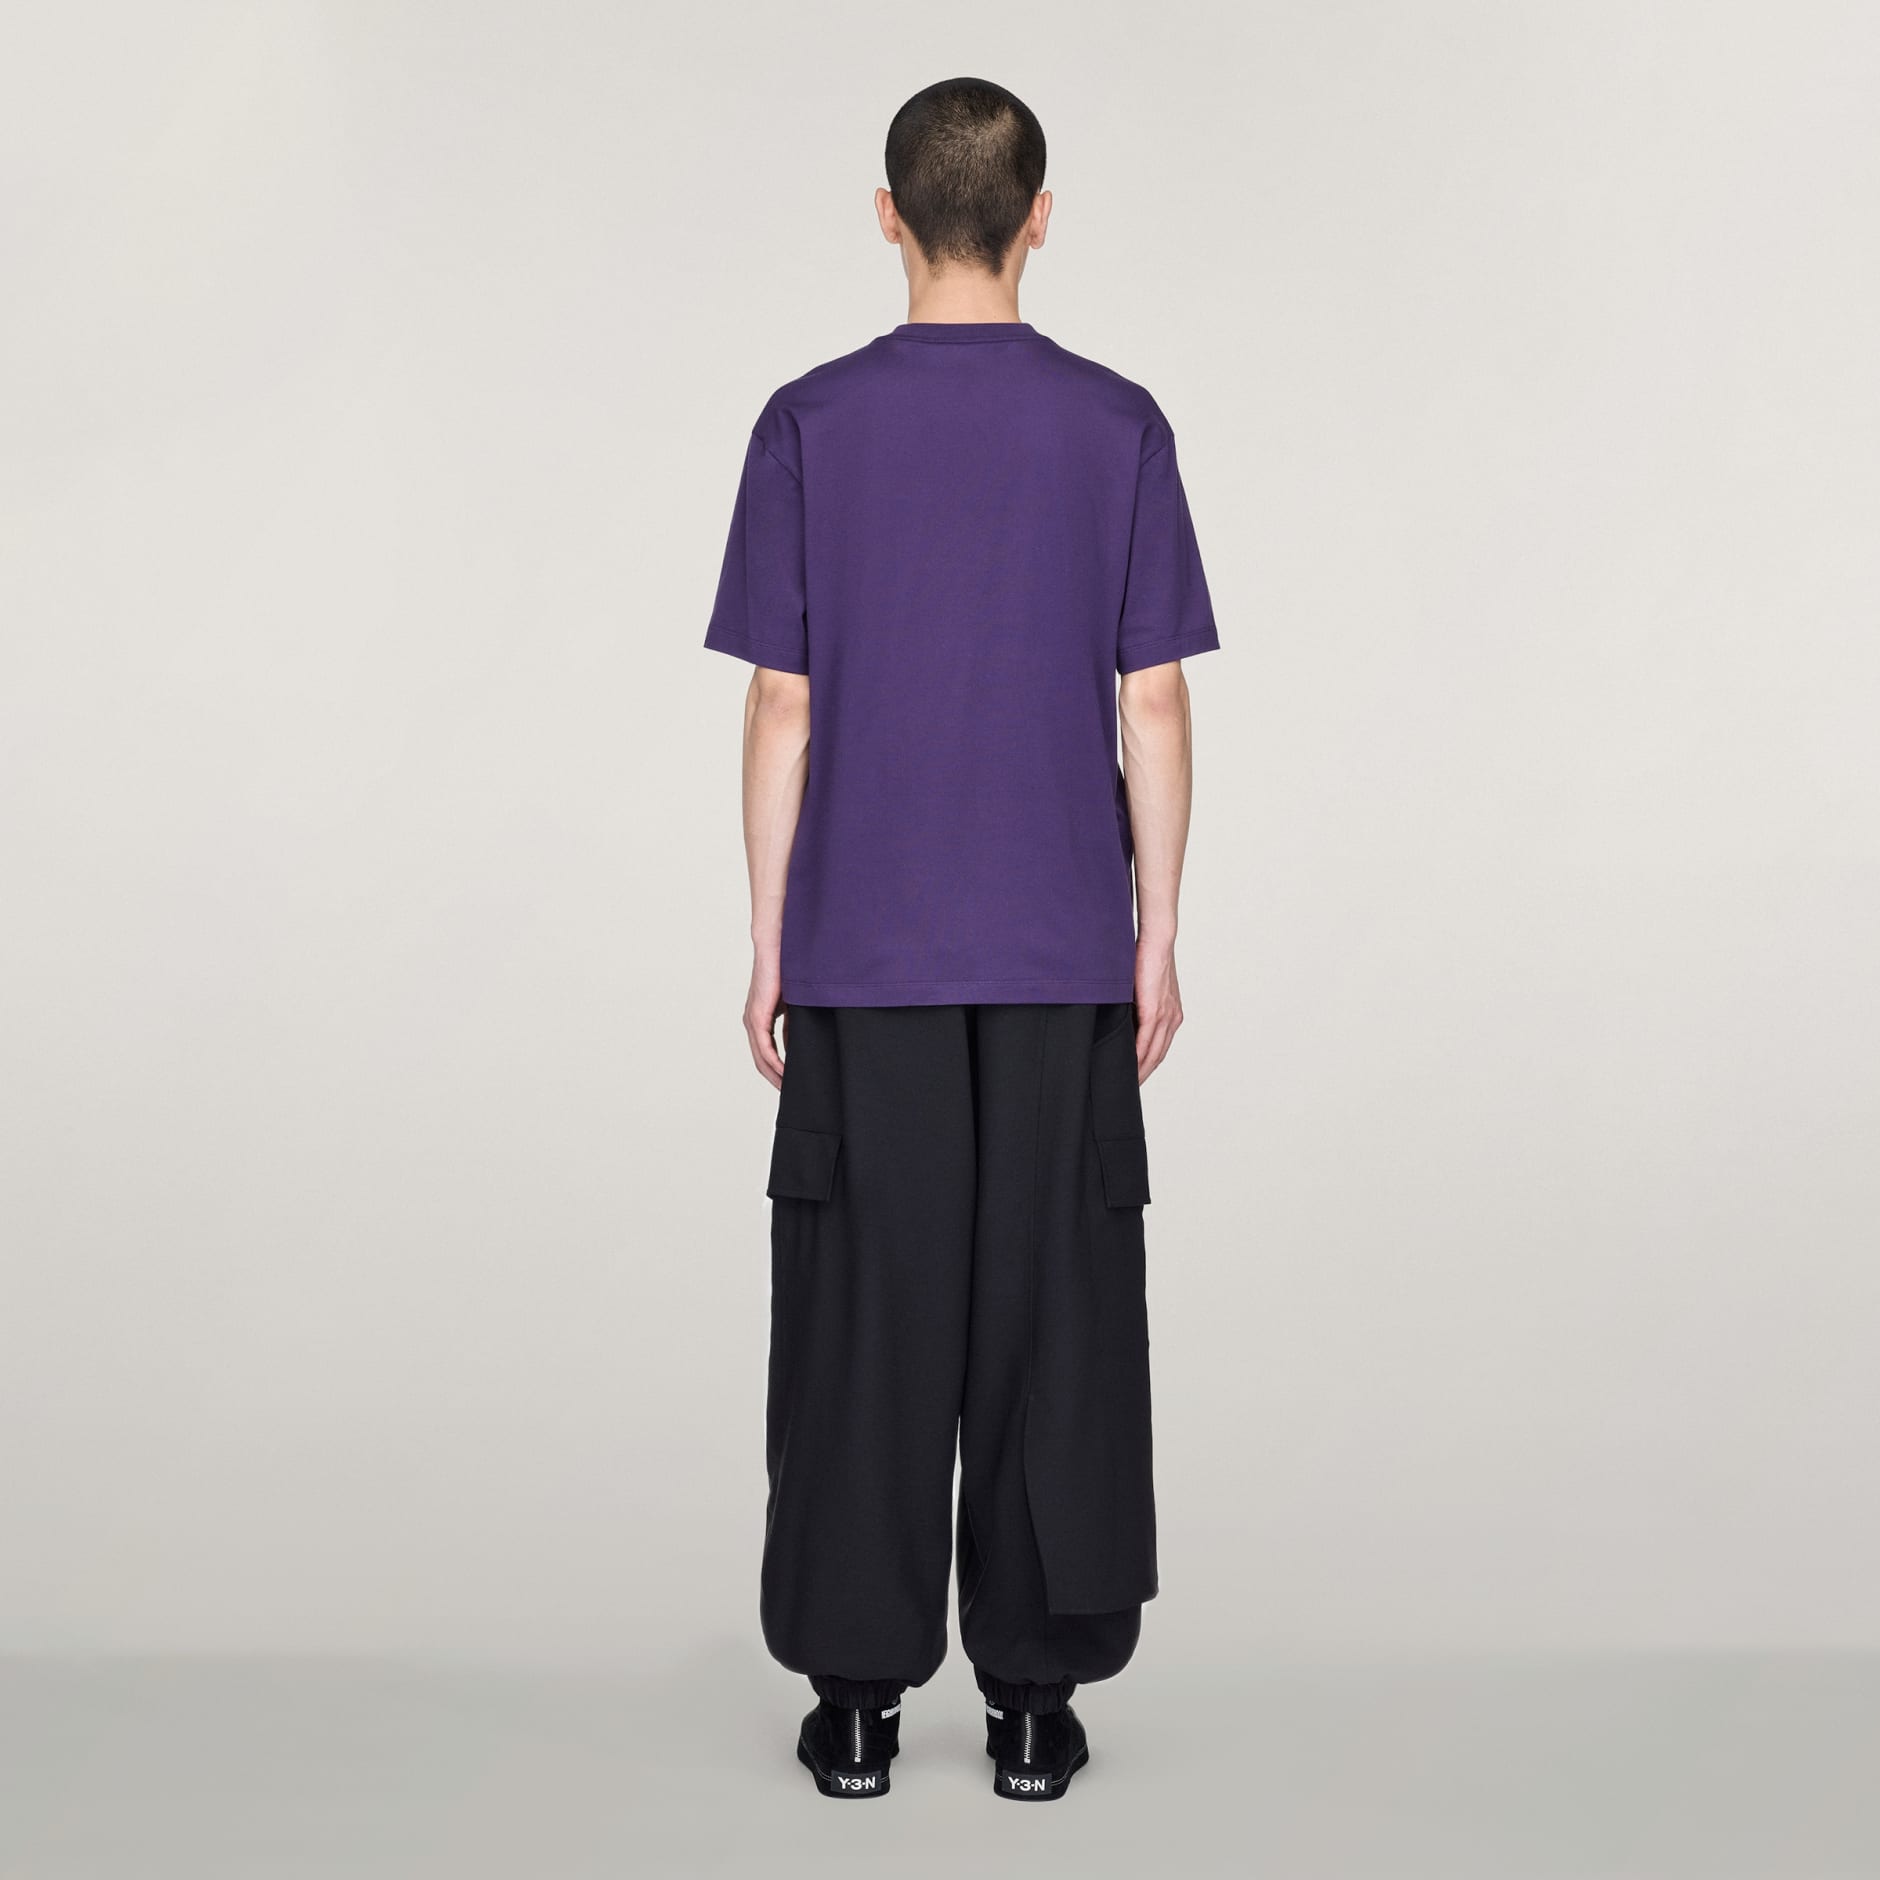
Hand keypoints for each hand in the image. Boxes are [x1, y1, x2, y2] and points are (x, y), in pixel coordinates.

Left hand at [744, 948, 786, 1088]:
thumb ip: (794, 1025)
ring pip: (761, 1059)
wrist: (779, 944)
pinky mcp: (757, 1016)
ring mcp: (752, 1020)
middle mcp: (752, 1022)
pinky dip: (776, 1064)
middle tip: (793, 1096)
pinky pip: (765, 1048)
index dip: (778, 1072)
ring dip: (775, 1076)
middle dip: (777, 1080)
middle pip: (761, 1062)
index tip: (792, 1085)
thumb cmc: (788, 968)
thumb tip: (799, 1047)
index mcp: (760, 1019)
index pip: (766, 1053)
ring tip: (791, 1090)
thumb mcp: (795, 1005)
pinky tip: (787, 1075)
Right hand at [1133, 938, 1182, 1082]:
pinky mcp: (1155, 1010)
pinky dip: (1137, 1057)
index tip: (1134, 1077)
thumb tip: (1120, 1017)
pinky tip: (1129, 1067)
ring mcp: (1166, 1016)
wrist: (1157, 940)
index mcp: (1171, 1014)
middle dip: (1143, 1074)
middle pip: (1157, 1056)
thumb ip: (1136, 1006)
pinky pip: (1146, 1041)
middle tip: (1126, 1088)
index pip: (1159, 1048)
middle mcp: (1173, 1018)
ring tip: (1125, 1083)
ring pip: (1152, 1053)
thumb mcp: (1142, 988)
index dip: (1147, 1065)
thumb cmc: (1146, 958)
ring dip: (1139, 1070)